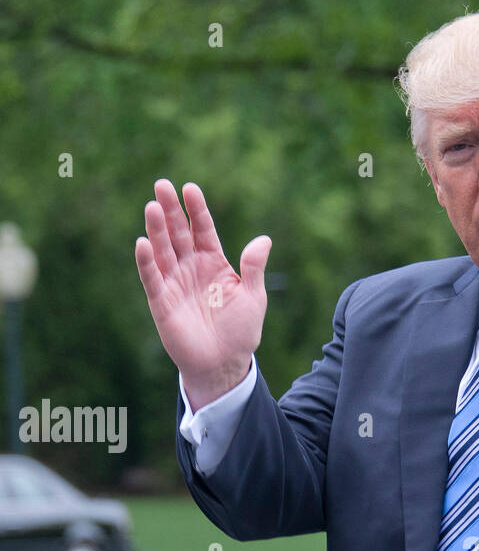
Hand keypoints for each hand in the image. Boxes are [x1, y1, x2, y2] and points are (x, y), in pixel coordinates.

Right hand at [135, 179, 270, 408]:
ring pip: (163, 251)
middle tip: (162, 186)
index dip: (196, 210)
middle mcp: (191, 268)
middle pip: (178, 234)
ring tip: (152, 207)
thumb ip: (254, 268)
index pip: (203, 229)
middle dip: (171, 210)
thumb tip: (264, 240)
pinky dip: (146, 262)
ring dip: (156, 229)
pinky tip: (142, 242)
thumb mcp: (253, 297)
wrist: (225, 364)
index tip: (190, 188)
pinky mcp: (161, 302)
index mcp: (214, 262)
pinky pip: (152, 278)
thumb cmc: (240, 331)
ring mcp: (175, 283)